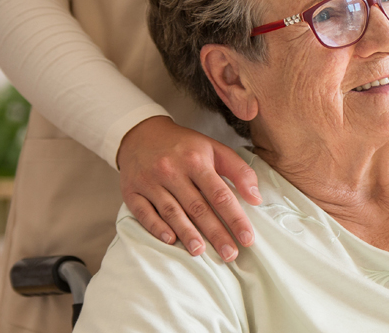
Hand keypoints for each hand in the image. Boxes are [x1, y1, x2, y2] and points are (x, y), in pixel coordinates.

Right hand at [117, 116, 261, 261]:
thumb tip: (256, 198)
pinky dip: (156, 227)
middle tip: (230, 255)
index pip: (220, 194)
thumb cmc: (184, 146)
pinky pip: (144, 212)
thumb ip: (239, 170)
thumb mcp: (214, 149)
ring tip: (201, 252)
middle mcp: (172, 170)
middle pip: (198, 207)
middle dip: (216, 233)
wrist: (141, 134)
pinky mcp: (131, 191)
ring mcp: (150, 181)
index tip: (247, 238)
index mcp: (196, 160)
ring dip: (187, 234)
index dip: (235, 218)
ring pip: (172, 212)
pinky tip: (170, 240)